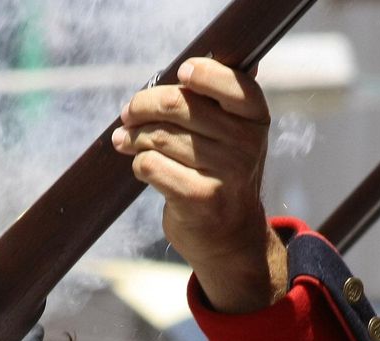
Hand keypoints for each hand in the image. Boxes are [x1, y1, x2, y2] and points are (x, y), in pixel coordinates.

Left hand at [114, 57, 287, 313]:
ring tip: (124, 139)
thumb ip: (213, 100)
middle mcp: (247, 143)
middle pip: (178, 105)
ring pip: (159, 136)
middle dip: (142, 106)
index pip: (229, 82)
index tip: (181, 72)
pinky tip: (140, 165)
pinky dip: (139, 163)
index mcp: (255, 117)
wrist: (230, 234)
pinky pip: (151, 166)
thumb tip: (187, 67)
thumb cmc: (220, 171)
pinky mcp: (201, 198)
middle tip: (128, 113)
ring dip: (133, 137)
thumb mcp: (231, 133)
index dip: (202, 72)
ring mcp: (226, 172)